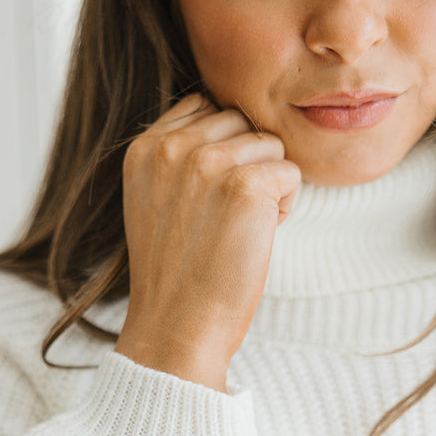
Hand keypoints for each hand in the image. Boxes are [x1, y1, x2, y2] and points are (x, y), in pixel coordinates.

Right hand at [114, 94, 300, 390]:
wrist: (177, 329)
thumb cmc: (176, 277)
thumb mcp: (154, 204)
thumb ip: (179, 158)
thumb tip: (231, 124)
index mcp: (144, 149)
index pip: (205, 106)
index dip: (222, 148)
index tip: (210, 200)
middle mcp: (171, 148)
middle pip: (242, 121)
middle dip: (247, 164)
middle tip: (227, 219)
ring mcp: (207, 163)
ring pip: (270, 145)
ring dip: (268, 186)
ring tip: (239, 230)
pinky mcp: (246, 185)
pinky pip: (291, 172)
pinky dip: (285, 207)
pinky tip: (256, 238)